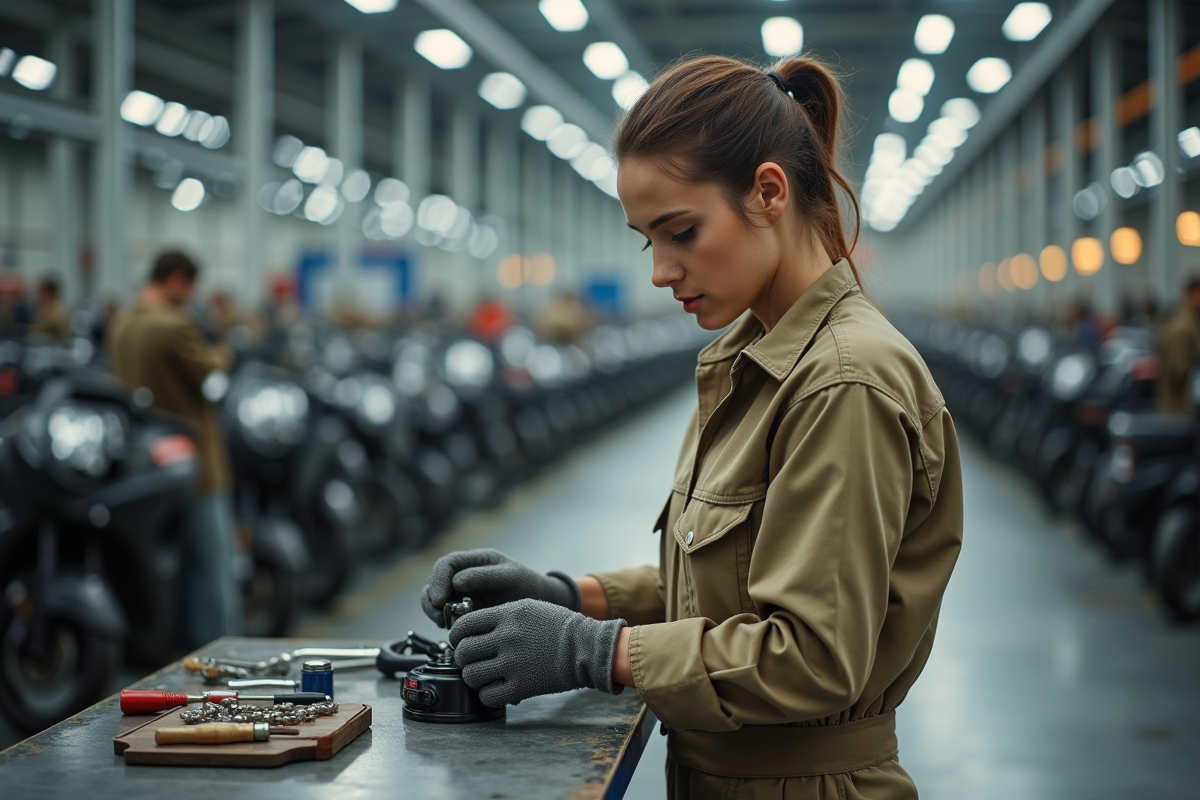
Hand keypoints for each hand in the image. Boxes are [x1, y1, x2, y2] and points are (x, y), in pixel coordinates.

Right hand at [420, 549, 579, 625]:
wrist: (540, 603)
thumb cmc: (527, 585)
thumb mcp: (510, 576)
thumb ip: (484, 577)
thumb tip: (456, 581)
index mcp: (474, 560)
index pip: (446, 564)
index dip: (439, 581)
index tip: (441, 600)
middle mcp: (463, 575)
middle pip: (434, 584)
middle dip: (432, 601)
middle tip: (440, 617)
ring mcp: (460, 594)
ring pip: (435, 601)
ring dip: (436, 613)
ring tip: (447, 625)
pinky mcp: (462, 612)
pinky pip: (445, 616)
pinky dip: (445, 623)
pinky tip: (455, 630)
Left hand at [449, 599, 625, 707]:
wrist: (586, 648)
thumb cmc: (558, 627)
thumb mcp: (528, 607)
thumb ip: (499, 614)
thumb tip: (471, 627)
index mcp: (507, 615)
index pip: (463, 625)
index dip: (456, 636)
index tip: (460, 641)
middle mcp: (506, 638)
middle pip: (462, 652)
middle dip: (461, 658)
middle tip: (470, 660)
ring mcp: (513, 663)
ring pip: (471, 675)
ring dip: (472, 677)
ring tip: (482, 675)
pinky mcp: (521, 687)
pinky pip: (488, 696)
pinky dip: (487, 695)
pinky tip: (496, 689)